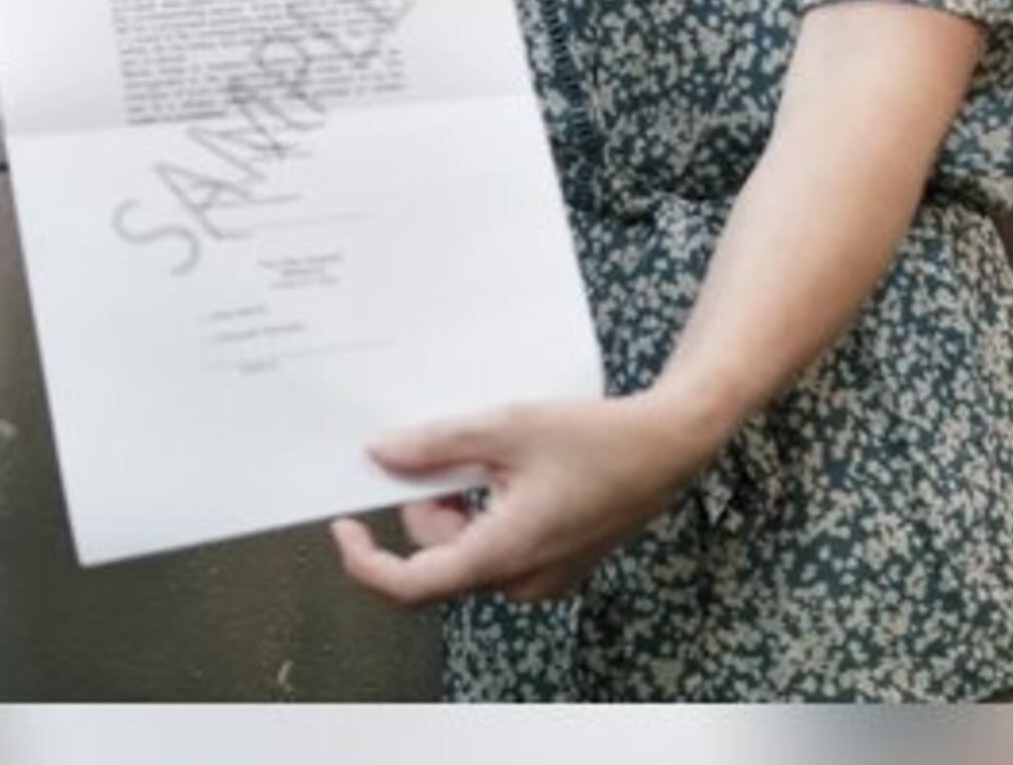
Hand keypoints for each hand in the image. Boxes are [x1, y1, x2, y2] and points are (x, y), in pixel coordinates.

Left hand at [326, 389, 728, 604]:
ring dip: (461, 501)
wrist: (670, 445)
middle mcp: (520, 580)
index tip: (342, 526)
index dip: (365, 562)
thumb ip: (435, 444)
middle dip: (430, 501)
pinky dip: (488, 508)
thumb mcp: (505, 428)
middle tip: (451, 447)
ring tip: (495, 451)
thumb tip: (378, 455)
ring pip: (468, 547)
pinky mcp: (555, 565)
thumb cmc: (596, 436)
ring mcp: (541, 578)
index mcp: (502, 555)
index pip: (411, 583)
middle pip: (439, 554)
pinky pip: (498, 544)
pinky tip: (515, 468)